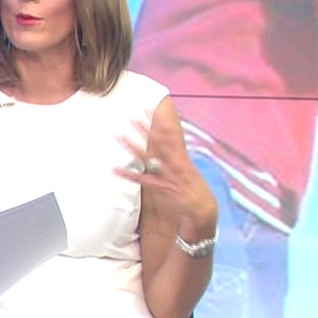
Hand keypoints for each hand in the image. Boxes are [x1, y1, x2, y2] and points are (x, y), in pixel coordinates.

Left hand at [114, 100, 216, 227]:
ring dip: (133, 147)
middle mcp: (174, 163)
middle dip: (145, 130)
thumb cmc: (194, 187)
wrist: (203, 208)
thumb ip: (177, 155)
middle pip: (158, 143)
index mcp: (181, 157)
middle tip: (132, 118)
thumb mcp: (188, 168)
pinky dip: (128, 175)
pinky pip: (142, 180)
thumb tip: (170, 142)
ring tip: (119, 136)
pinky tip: (115, 169)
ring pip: (148, 158)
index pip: (170, 135)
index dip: (159, 122)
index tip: (149, 110)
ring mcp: (167, 175)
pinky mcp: (161, 187)